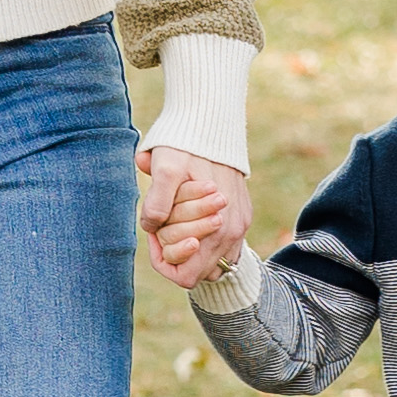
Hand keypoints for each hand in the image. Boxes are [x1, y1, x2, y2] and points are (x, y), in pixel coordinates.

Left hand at [141, 147, 250, 285]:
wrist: (212, 121)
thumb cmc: (185, 145)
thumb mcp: (165, 169)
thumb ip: (158, 203)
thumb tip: (152, 227)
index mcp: (217, 228)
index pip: (185, 275)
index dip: (163, 259)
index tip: (154, 232)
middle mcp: (233, 232)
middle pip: (198, 271)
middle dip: (175, 252)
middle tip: (163, 222)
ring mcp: (240, 226)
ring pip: (212, 262)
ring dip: (191, 247)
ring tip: (177, 219)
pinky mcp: (244, 216)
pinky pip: (224, 248)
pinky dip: (206, 241)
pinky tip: (193, 217)